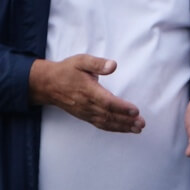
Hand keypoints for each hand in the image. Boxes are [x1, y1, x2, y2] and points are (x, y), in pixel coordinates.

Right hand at [28, 54, 143, 132]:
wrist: (48, 84)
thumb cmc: (67, 70)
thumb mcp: (81, 60)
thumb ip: (97, 63)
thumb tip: (113, 65)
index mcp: (88, 90)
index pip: (107, 101)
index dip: (122, 107)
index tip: (135, 110)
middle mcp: (87, 104)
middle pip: (109, 115)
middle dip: (126, 121)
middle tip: (142, 124)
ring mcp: (85, 112)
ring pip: (106, 122)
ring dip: (122, 127)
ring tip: (137, 129)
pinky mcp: (85, 116)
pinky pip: (100, 124)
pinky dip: (113, 128)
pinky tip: (124, 129)